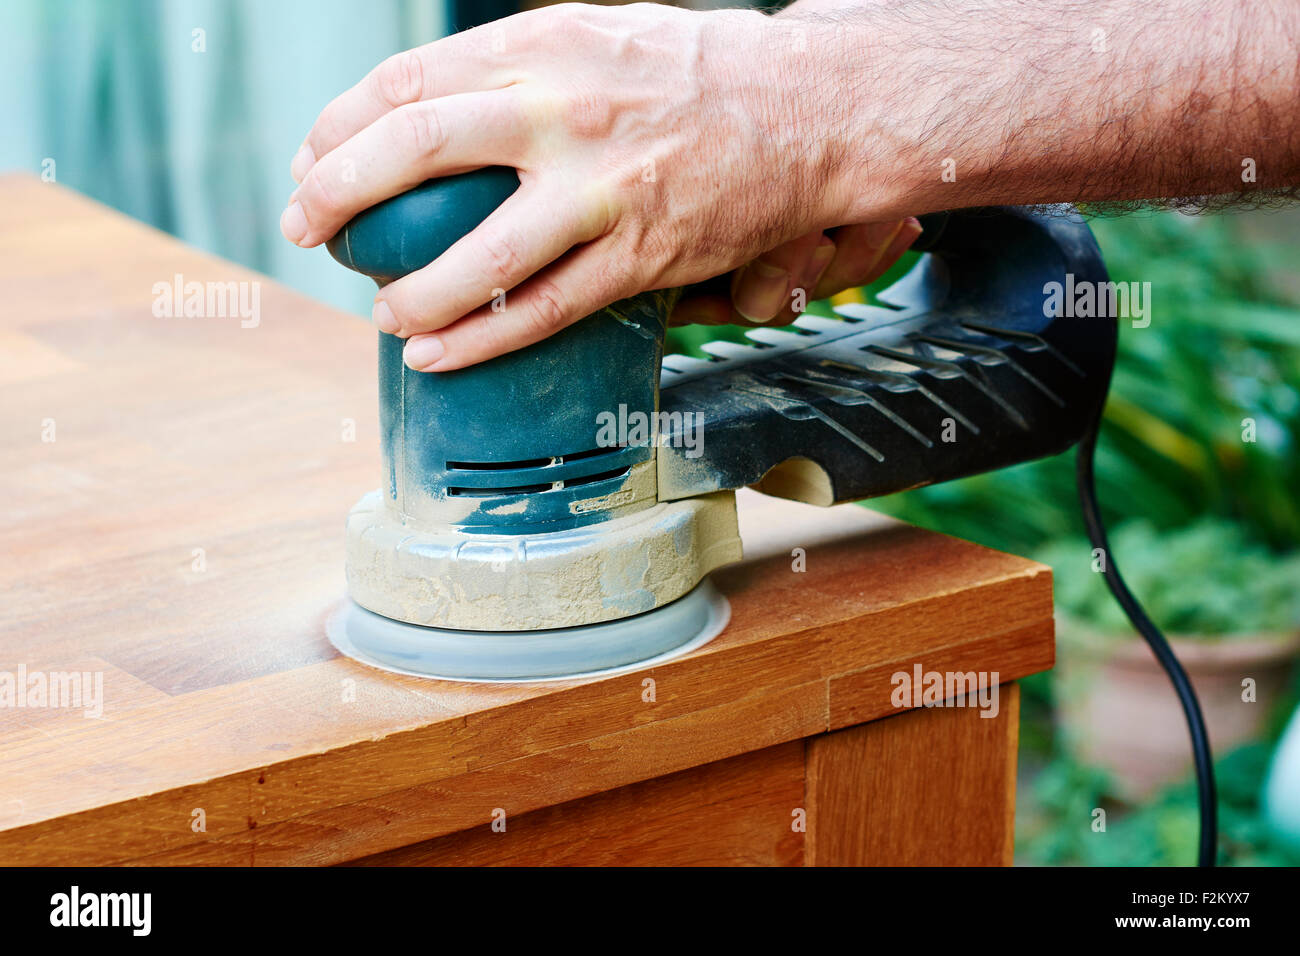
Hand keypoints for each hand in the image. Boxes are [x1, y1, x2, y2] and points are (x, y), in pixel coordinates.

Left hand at [281, 3, 898, 370]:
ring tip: (382, 311)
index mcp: (544, 44)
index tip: (314, 162)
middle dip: (338, 194)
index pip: (408, 81)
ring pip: (476, 253)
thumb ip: (517, 66)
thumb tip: (434, 107)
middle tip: (306, 229)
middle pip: (416, 148)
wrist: (812, 109)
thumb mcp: (595, 34)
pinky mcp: (642, 254)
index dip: (341, 127)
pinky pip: (543, 309)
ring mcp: (604, 188)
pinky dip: (478, 340)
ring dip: (410, 291)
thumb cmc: (699, 74)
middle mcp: (564, 109)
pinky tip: (435, 355)